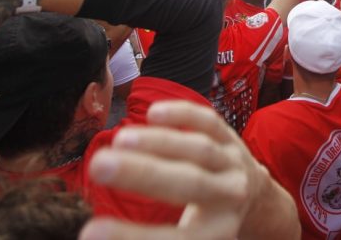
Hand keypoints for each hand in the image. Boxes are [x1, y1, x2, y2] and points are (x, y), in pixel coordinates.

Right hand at [80, 100, 270, 239]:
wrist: (251, 198)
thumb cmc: (201, 225)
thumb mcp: (184, 236)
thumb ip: (151, 236)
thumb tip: (94, 237)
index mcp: (215, 233)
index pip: (176, 239)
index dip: (133, 237)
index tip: (89, 233)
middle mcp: (230, 198)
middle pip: (191, 184)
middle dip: (144, 174)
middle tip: (97, 166)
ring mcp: (233, 164)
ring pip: (200, 149)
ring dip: (158, 142)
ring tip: (118, 140)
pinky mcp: (231, 137)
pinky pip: (210, 122)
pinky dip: (184, 114)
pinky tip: (152, 113)